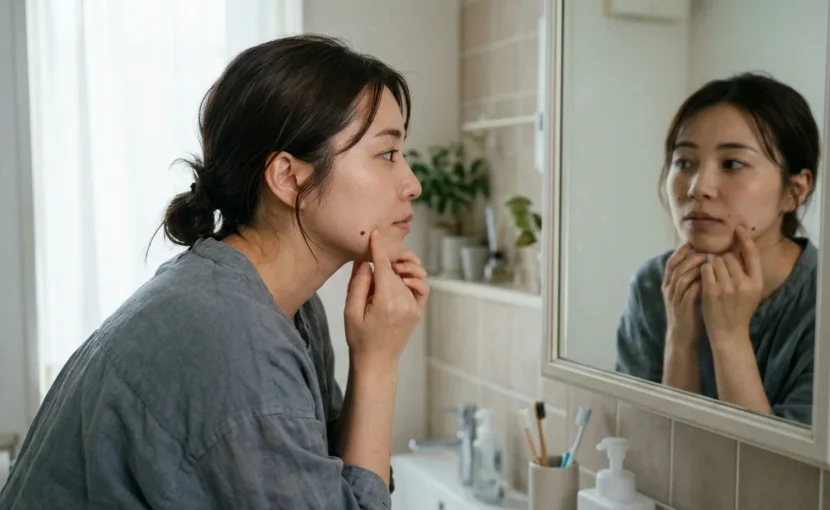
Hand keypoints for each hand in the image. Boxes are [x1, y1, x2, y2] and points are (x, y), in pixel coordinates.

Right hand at [344, 231, 422, 368]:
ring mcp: (414, 307)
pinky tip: (402, 278)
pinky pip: (422, 286)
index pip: (384, 267)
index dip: (379, 249)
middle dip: (384, 262)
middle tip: (369, 268)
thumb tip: (365, 262)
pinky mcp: (418, 310)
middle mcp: (404, 302)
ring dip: (400, 268)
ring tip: (388, 270)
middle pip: (395, 270)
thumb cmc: (359, 338)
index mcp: (386, 302)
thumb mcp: (350, 312)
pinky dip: (414, 278)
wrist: (377, 361)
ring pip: (409, 275)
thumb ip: (358, 285)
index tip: (375, 234)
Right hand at [663, 241, 706, 347]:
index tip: (690, 243)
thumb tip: (699, 266)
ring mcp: (676, 299)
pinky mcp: (685, 307)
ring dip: (695, 267)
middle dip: (689, 257)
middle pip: (676, 267)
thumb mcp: (682, 297)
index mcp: (667, 287)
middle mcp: (669, 291)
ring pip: (683, 277)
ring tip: (708, 261)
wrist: (681, 337)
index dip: (679, 252)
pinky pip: (691, 290)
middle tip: (703, 250)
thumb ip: (687, 282)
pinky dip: (700, 282)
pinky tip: (710, 277)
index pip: (670, 264)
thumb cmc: (686, 316)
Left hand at [701, 226, 762, 344]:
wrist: (729, 332)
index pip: (752, 255)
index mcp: (756, 282)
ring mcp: (727, 287)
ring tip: (715, 279)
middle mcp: (744, 284)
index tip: (740, 228)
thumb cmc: (739, 310)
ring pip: (715, 261)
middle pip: (728, 256)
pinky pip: (705, 269)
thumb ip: (747, 272)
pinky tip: (706, 280)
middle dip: (722, 260)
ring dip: (711, 265)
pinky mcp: (711, 291)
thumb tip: (738, 248)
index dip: (745, 240)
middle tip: (722, 273)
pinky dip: (703, 271)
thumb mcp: (751, 292)